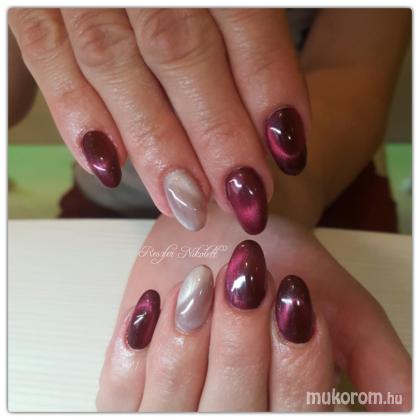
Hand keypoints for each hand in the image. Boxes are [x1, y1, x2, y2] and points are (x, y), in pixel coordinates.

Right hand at [8, 8, 311, 232]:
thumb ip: (243, 35)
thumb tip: (280, 129)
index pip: (245, 19)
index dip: (269, 89)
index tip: (287, 152)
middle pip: (181, 52)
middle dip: (216, 134)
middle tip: (243, 199)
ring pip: (115, 64)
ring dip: (155, 144)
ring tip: (186, 203)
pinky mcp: (32, 5)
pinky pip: (47, 56)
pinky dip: (77, 115)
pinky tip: (108, 169)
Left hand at [96, 204, 410, 410]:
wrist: (222, 237)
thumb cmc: (281, 263)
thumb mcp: (340, 302)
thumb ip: (376, 357)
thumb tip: (405, 407)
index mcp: (287, 413)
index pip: (300, 417)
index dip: (300, 363)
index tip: (293, 296)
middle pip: (236, 415)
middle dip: (240, 341)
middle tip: (244, 279)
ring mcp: (172, 417)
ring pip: (174, 408)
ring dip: (189, 338)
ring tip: (199, 283)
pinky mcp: (127, 398)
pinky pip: (121, 398)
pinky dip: (136, 349)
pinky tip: (155, 306)